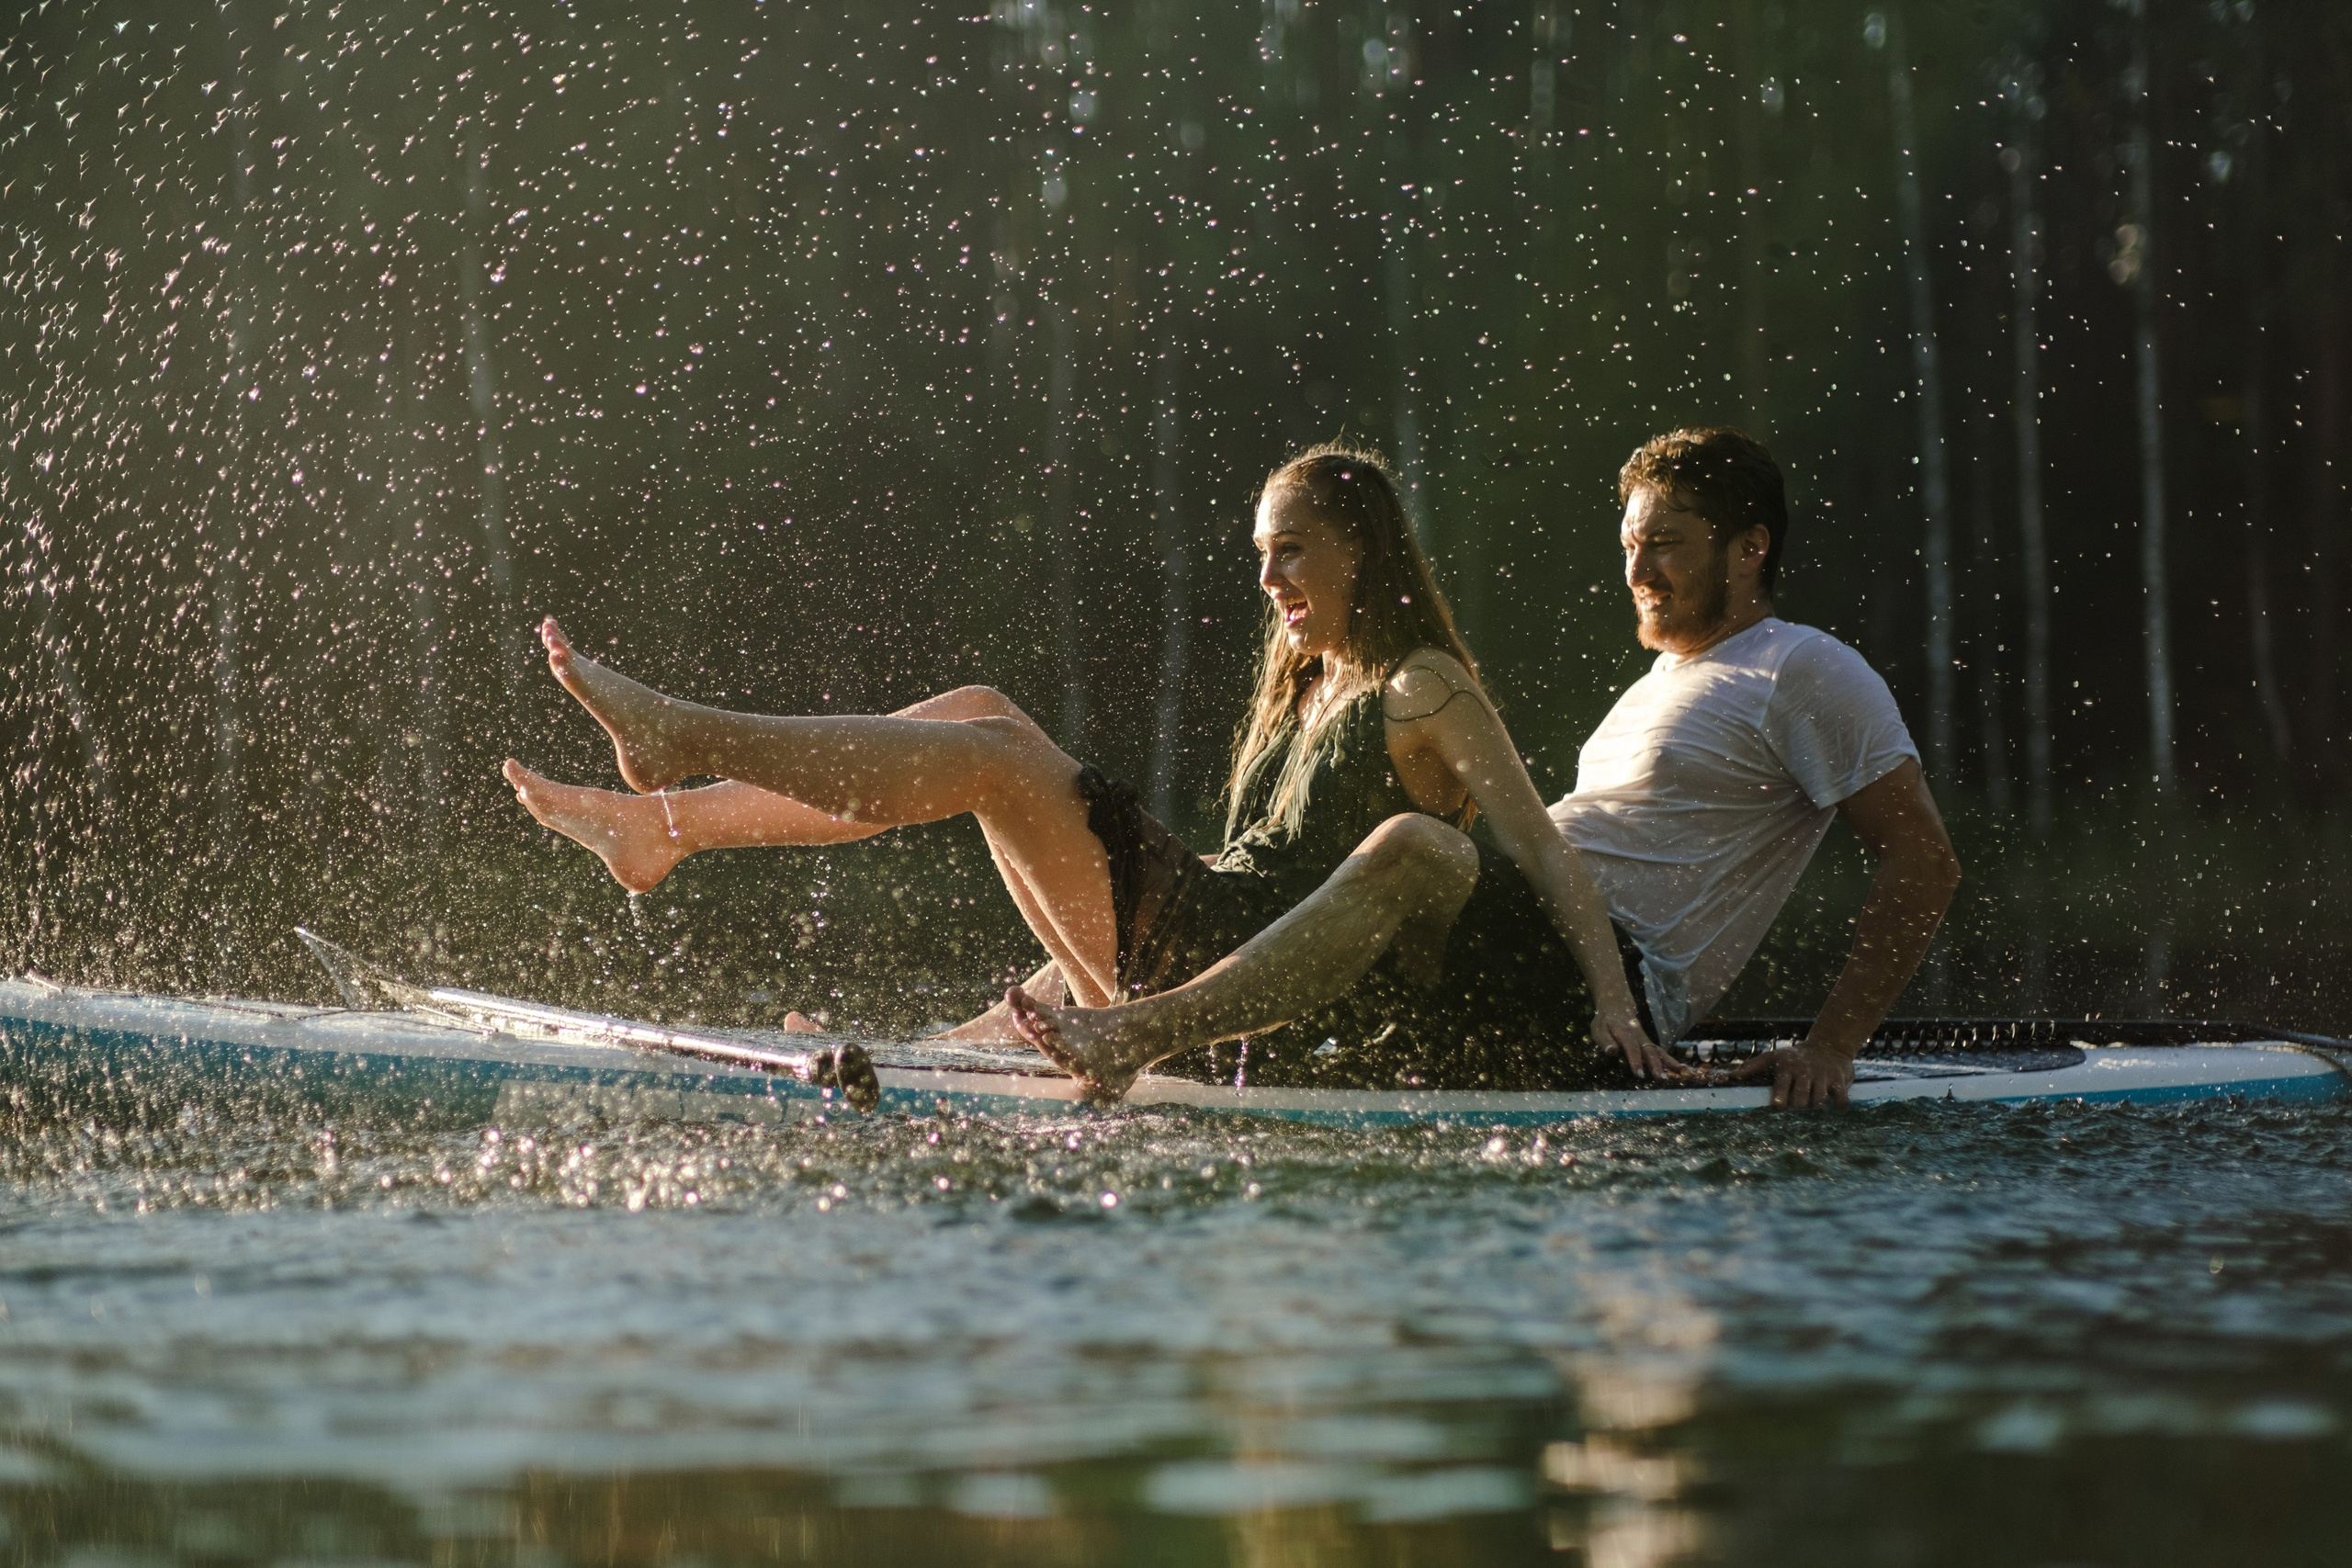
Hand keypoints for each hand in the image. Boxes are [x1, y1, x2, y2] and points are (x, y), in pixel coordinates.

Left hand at [1593, 1011, 1689, 1082]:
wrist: (1617, 1006)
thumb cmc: (1605, 1022)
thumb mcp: (1599, 1029)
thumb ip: (1605, 1040)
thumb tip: (1612, 1051)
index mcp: (1624, 1033)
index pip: (1631, 1047)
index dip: (1635, 1060)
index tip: (1640, 1074)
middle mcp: (1638, 1036)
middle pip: (1649, 1050)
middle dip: (1656, 1064)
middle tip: (1661, 1078)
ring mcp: (1646, 1039)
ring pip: (1658, 1050)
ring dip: (1669, 1062)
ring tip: (1681, 1071)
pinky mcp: (1649, 1043)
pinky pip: (1660, 1051)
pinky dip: (1670, 1060)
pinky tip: (1681, 1069)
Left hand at [1727, 1041, 1853, 1108]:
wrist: (1828, 1047)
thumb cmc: (1794, 1058)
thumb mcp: (1772, 1057)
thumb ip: (1751, 1067)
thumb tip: (1730, 1077)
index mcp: (1787, 1068)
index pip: (1782, 1085)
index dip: (1781, 1098)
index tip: (1779, 1107)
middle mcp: (1805, 1072)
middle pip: (1801, 1098)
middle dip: (1798, 1107)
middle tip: (1797, 1111)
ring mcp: (1823, 1076)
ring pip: (1819, 1100)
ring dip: (1815, 1109)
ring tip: (1812, 1109)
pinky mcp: (1839, 1080)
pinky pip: (1840, 1098)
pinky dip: (1837, 1106)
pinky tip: (1833, 1108)